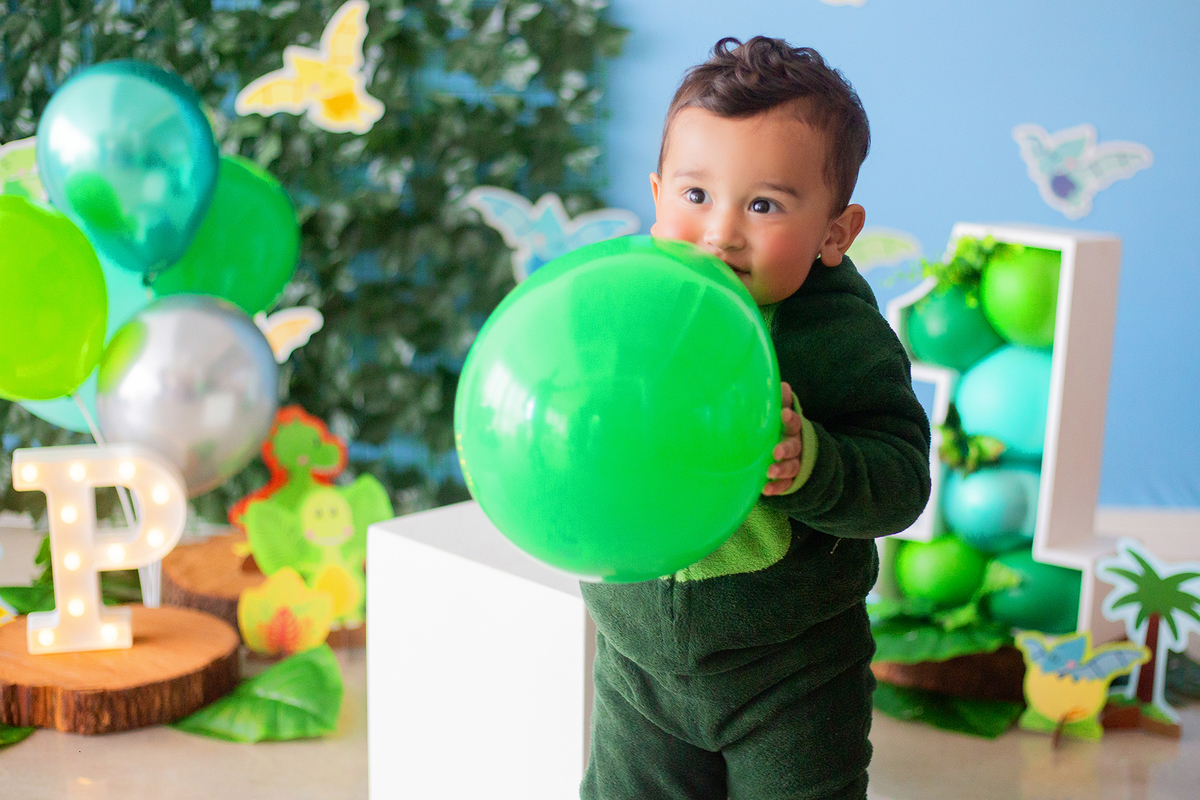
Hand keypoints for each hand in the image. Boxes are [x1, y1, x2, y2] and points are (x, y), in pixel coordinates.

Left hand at [763, 381, 801, 495]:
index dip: (790, 418)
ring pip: (792, 467)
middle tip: (776, 451)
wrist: (803, 453)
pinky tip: (765, 490)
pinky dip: (777, 488)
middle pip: (795, 447)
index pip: (795, 422)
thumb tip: (781, 384)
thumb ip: (783, 402)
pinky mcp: (790, 479)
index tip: (783, 414)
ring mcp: (796, 464)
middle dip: (786, 449)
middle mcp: (798, 446)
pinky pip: (786, 485)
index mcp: (795, 429)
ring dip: (781, 470)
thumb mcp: (786, 415)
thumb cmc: (786, 430)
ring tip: (770, 472)